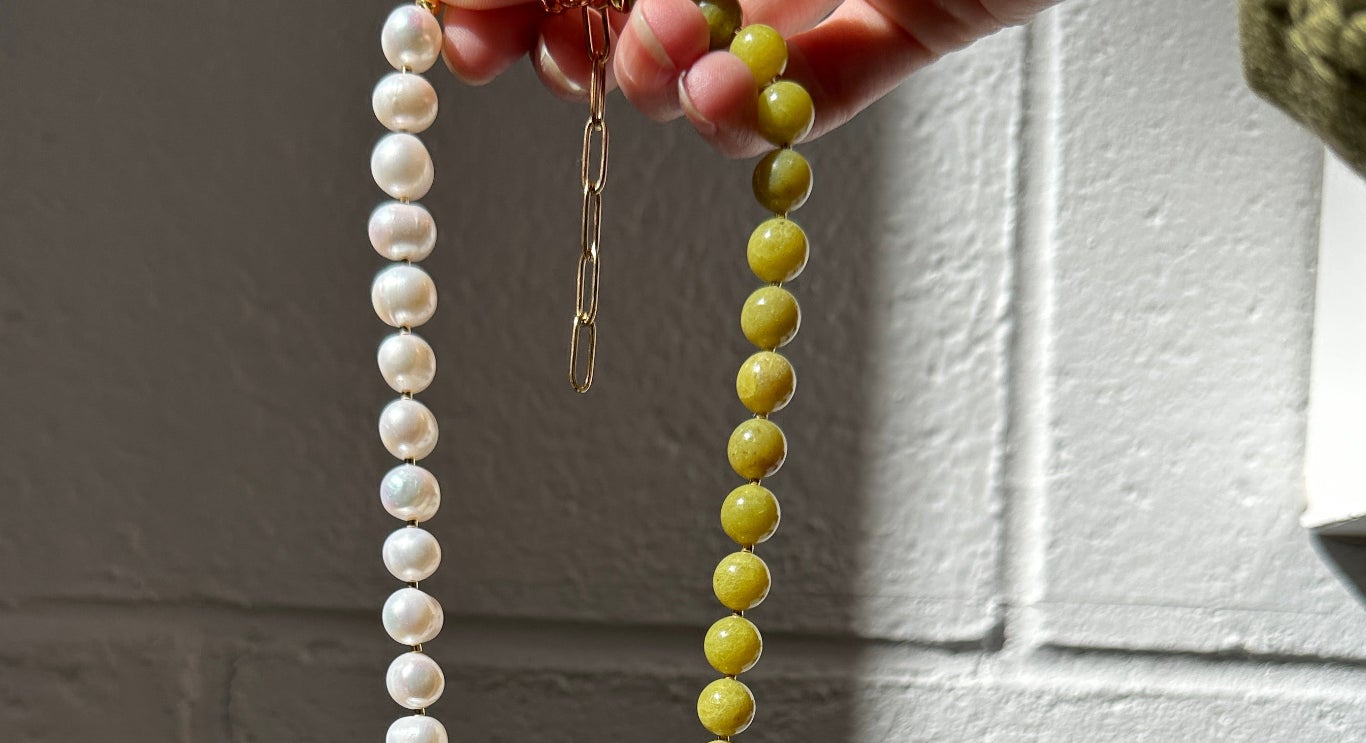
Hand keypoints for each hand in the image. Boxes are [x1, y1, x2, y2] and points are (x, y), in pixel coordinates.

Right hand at [442, 1, 1059, 156]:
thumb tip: (580, 7)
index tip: (455, 22)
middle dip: (559, 26)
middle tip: (517, 62)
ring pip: (706, 44)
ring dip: (648, 71)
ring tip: (648, 68)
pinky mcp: (911, 15)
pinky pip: (819, 84)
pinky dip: (762, 110)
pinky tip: (716, 107)